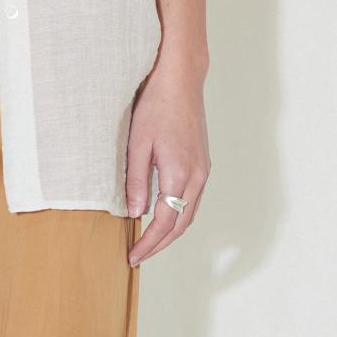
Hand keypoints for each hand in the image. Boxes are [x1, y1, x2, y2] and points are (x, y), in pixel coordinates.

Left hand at [125, 53, 208, 265]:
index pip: (163, 222)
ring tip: (149, 242)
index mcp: (180, 174)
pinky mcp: (203, 164)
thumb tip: (136, 213)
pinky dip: (179, 216)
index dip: (148, 242)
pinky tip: (163, 217)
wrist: (181, 80)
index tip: (133, 256)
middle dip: (159, 244)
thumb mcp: (137, 144)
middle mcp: (197, 177)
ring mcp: (203, 170)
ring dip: (170, 233)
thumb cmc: (157, 106)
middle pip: (180, 225)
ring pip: (189, 214)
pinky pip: (193, 200)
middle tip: (139, 256)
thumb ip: (136, 181)